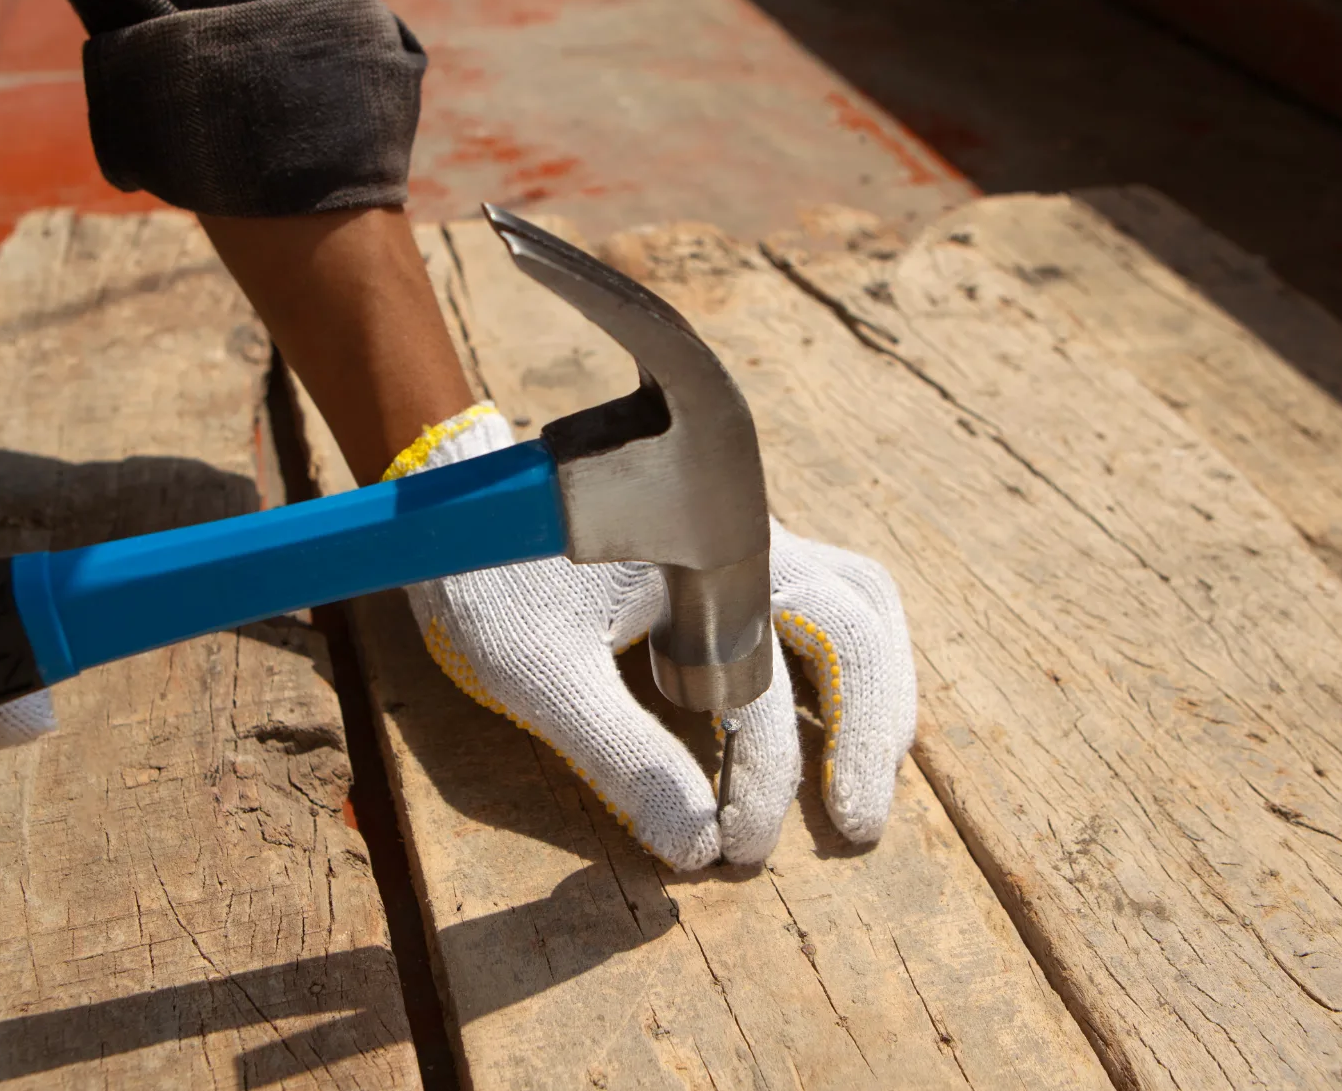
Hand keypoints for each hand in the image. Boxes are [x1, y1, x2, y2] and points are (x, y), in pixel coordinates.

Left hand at [396, 405, 916, 868]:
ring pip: (860, 601)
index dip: (765, 782)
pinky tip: (834, 709)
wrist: (467, 493)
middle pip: (856, 629)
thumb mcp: (541, 674)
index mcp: (709, 567)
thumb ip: (621, 755)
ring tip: (869, 770)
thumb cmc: (495, 573)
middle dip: (863, 731)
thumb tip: (694, 846)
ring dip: (874, 687)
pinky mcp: (739, 548)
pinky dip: (850, 654)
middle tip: (855, 826)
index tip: (734, 849)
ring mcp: (752, 538)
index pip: (766, 691)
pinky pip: (833, 591)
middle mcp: (751, 541)